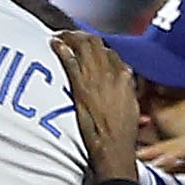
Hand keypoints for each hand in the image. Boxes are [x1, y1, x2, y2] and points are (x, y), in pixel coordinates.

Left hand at [53, 30, 142, 182]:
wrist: (114, 148)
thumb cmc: (122, 135)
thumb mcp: (131, 108)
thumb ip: (126, 91)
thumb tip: (124, 81)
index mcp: (125, 78)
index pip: (111, 53)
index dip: (98, 47)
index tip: (88, 46)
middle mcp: (112, 74)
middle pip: (97, 44)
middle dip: (81, 37)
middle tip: (69, 36)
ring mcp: (96, 80)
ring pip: (83, 47)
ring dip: (69, 38)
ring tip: (59, 36)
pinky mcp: (82, 88)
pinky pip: (70, 61)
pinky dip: (61, 49)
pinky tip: (53, 43)